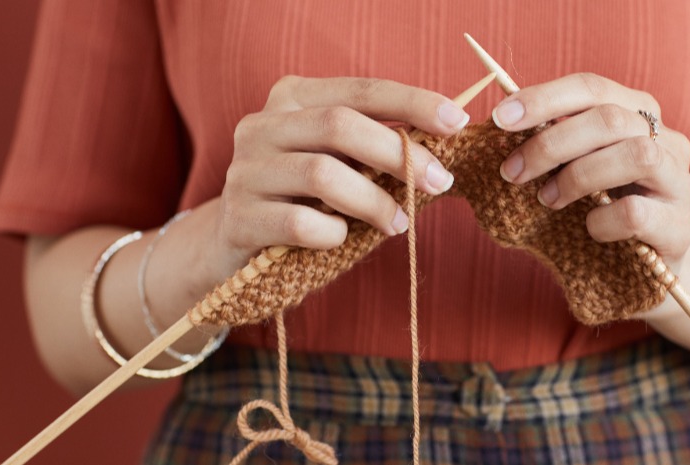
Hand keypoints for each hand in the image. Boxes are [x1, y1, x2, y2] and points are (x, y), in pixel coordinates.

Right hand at [211, 76, 469, 279]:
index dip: (412, 102)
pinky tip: (341, 239)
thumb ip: (375, 148)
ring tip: (399, 224)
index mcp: (292, 98)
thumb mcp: (339, 163)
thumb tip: (445, 144)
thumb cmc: (304, 199)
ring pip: (322, 175)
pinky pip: (299, 223)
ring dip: (374, 202)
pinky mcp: (237, 218)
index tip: (456, 122)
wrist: (233, 244)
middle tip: (440, 182)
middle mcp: (262, 125)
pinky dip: (333, 233)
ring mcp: (244, 171)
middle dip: (399, 154)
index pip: (361, 90)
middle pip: (340, 125)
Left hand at [490, 73, 689, 268]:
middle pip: (611, 118)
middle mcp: (667, 140)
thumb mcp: (573, 169)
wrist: (641, 272)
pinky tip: (589, 228)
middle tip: (512, 171)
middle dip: (551, 143)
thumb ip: (549, 144)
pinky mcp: (681, 228)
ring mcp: (680, 183)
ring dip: (578, 176)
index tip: (500, 119)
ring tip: (548, 199)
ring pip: (636, 155)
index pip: (591, 87)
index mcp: (637, 113)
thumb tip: (496, 124)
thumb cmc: (598, 211)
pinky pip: (637, 213)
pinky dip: (602, 219)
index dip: (544, 98)